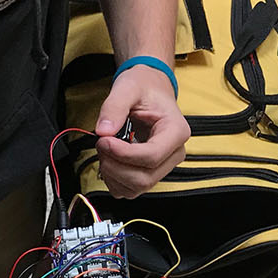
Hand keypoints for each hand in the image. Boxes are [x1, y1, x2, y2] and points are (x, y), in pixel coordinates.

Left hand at [95, 64, 189, 198]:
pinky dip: (114, 180)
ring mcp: (163, 166)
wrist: (150, 90)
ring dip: (113, 174)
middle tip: (102, 143)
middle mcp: (174, 153)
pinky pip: (130, 190)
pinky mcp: (151, 173)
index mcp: (176, 131)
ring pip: (137, 188)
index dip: (123, 154)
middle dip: (115, 165)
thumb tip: (104, 130)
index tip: (104, 140)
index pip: (152, 156)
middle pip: (144, 178)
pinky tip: (111, 160)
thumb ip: (114, 106)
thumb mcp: (128, 87)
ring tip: (106, 150)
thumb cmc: (145, 88)